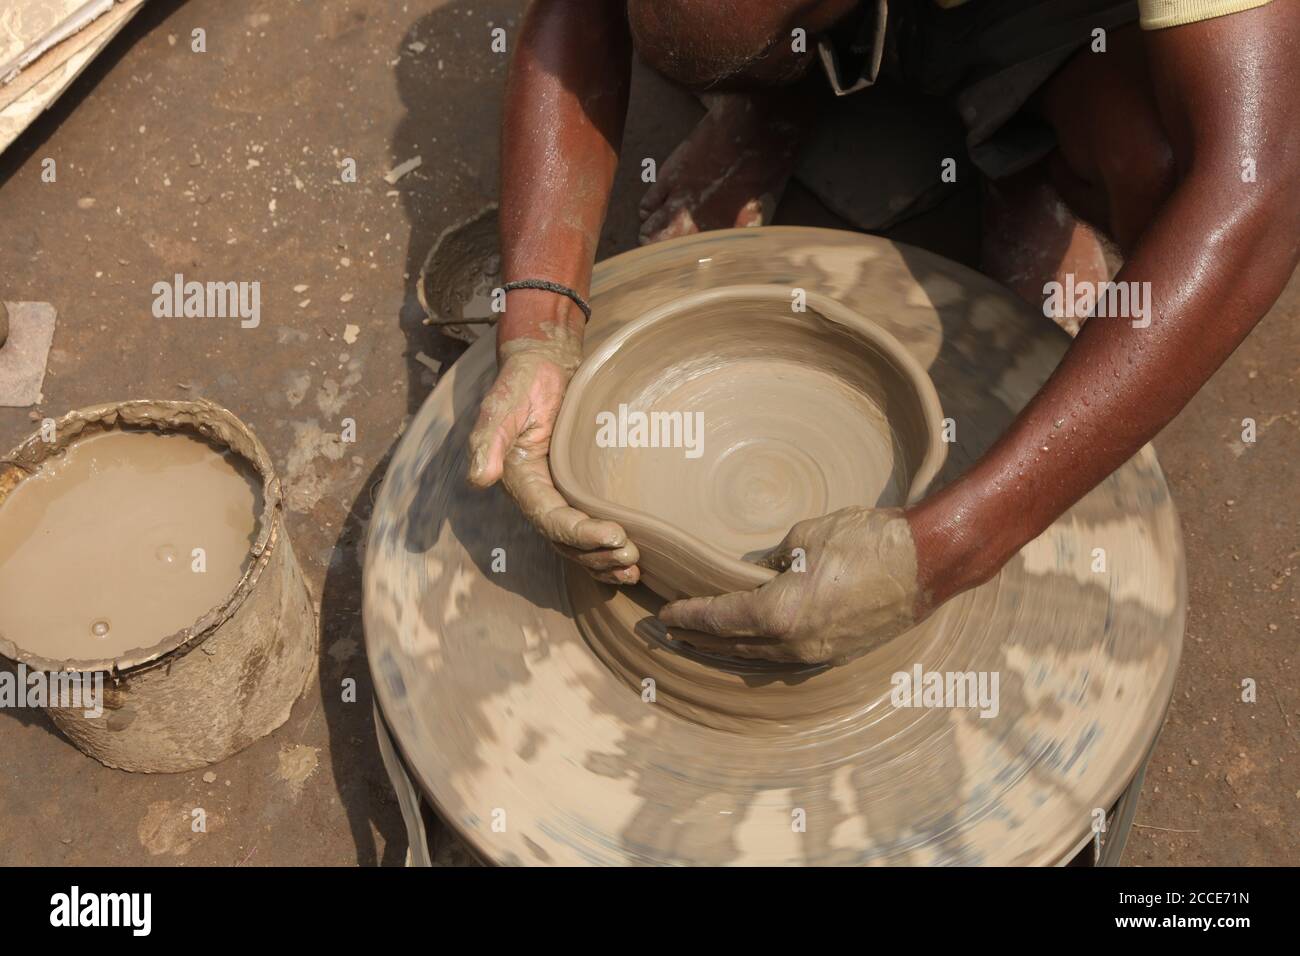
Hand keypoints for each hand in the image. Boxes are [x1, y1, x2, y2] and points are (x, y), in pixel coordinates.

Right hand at [467, 328, 639, 584]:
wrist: (543, 364)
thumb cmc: (524, 381)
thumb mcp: (503, 403)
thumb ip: (488, 438)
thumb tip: (479, 479)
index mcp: (521, 483)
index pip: (551, 520)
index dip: (581, 535)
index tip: (616, 535)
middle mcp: (537, 496)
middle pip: (565, 542)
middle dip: (596, 556)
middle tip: (631, 558)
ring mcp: (557, 496)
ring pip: (577, 545)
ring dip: (603, 562)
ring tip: (633, 570)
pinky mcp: (577, 492)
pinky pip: (588, 531)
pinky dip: (606, 550)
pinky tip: (629, 562)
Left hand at [658, 507, 922, 663]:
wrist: (928, 561)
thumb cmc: (868, 540)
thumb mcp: (806, 537)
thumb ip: (772, 559)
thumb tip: (755, 571)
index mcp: (779, 614)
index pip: (718, 619)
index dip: (688, 615)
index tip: (665, 613)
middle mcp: (794, 644)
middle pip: (731, 646)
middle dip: (697, 637)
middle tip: (669, 632)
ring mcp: (817, 653)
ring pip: (758, 657)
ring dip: (726, 648)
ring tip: (701, 639)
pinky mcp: (838, 652)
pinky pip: (785, 657)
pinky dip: (758, 651)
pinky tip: (748, 643)